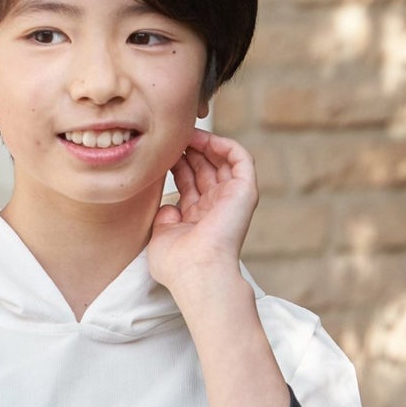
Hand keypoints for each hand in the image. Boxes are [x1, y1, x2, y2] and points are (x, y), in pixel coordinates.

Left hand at [147, 128, 258, 298]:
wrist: (197, 272)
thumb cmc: (177, 265)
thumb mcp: (161, 236)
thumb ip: (164, 217)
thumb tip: (166, 204)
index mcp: (197, 218)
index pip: (189, 182)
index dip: (176, 165)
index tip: (160, 153)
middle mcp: (215, 207)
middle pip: (205, 168)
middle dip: (189, 151)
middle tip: (172, 138)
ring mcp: (231, 199)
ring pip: (223, 160)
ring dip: (205, 144)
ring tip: (185, 134)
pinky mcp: (245, 191)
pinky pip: (240, 158)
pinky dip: (225, 145)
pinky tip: (204, 140)